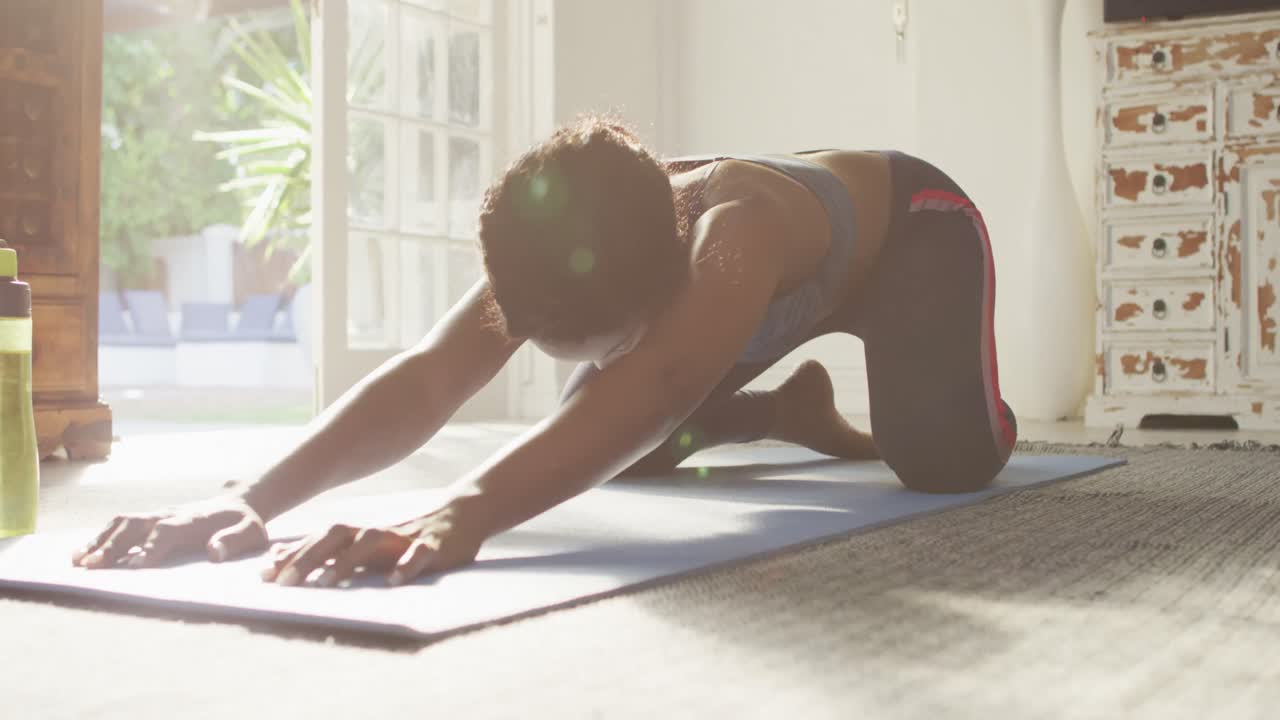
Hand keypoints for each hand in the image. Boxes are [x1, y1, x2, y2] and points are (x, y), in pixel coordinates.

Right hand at [71, 496, 267, 568]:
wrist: (237, 502)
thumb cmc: (244, 524)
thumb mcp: (251, 533)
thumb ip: (233, 541)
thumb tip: (214, 552)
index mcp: (195, 520)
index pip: (168, 531)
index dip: (152, 547)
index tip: (138, 567)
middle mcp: (170, 514)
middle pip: (136, 526)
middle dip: (113, 547)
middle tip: (90, 568)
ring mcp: (157, 515)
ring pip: (122, 523)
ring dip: (99, 541)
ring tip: (77, 562)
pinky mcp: (150, 519)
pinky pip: (120, 525)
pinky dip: (99, 538)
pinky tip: (82, 555)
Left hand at [261, 503, 482, 587]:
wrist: (462, 515)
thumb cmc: (408, 537)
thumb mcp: (372, 546)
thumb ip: (337, 555)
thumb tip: (286, 565)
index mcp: (360, 534)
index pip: (319, 540)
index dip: (291, 555)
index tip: (263, 575)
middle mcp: (377, 532)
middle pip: (337, 537)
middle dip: (308, 558)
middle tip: (283, 583)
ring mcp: (405, 537)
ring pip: (373, 541)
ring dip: (348, 561)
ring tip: (328, 582)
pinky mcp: (434, 547)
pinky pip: (419, 554)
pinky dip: (406, 566)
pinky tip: (394, 581)